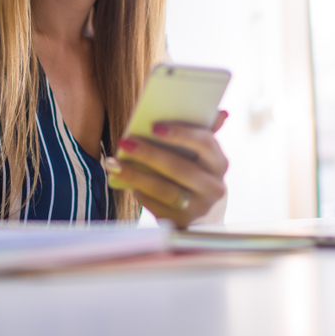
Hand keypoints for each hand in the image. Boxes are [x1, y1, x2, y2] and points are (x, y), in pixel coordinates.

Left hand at [105, 111, 228, 227]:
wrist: (200, 212)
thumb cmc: (194, 171)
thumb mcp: (200, 155)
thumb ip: (202, 133)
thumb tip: (221, 113)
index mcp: (219, 163)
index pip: (205, 144)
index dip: (181, 134)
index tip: (154, 127)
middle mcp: (214, 187)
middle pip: (180, 169)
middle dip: (149, 154)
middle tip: (125, 142)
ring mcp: (199, 208)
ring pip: (165, 190)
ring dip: (136, 175)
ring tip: (113, 163)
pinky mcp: (182, 222)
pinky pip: (156, 206)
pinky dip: (138, 191)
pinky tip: (122, 179)